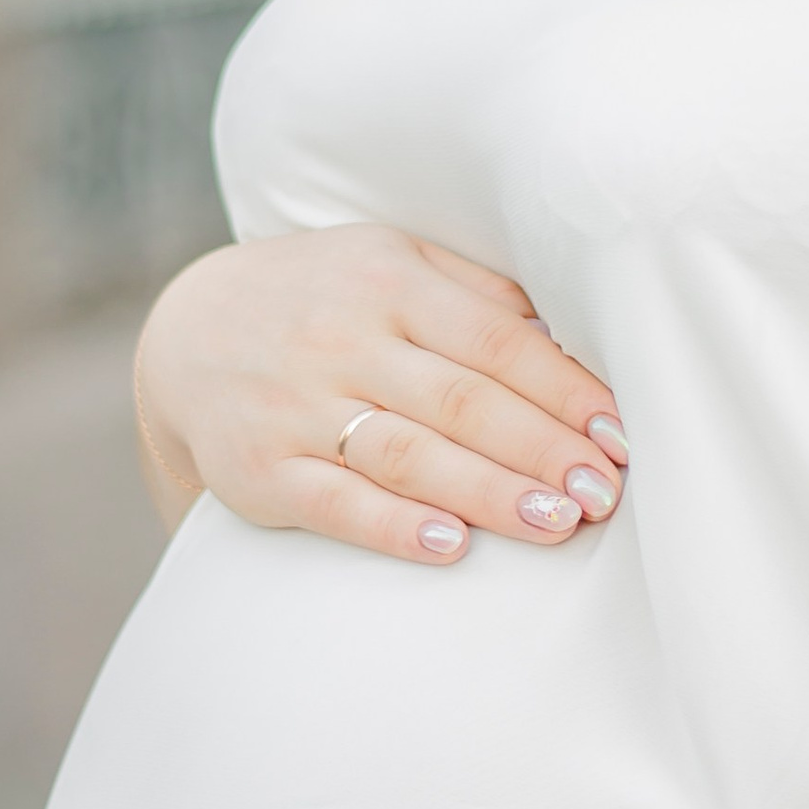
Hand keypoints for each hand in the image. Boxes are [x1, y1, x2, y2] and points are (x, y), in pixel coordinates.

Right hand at [133, 225, 632, 563]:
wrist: (186, 332)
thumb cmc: (323, 299)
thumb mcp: (391, 262)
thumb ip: (476, 293)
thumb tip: (577, 336)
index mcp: (390, 283)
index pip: (495, 341)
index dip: (564, 389)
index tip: (622, 433)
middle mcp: (343, 340)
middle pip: (461, 400)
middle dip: (542, 449)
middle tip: (606, 492)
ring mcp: (297, 407)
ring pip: (406, 453)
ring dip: (488, 492)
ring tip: (557, 523)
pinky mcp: (260, 469)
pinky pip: (334, 502)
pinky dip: (393, 526)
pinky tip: (451, 546)